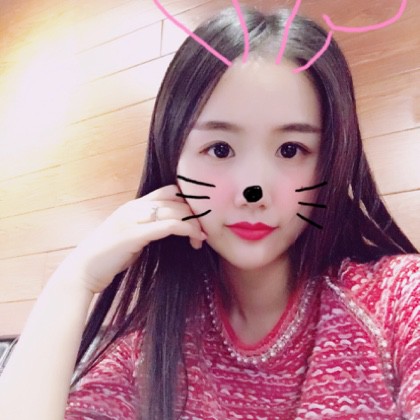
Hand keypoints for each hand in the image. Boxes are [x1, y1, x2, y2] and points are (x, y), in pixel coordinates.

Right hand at [58, 185, 206, 293]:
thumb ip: (148, 227)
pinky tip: (195, 237)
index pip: (168, 191)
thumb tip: (169, 227)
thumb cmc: (109, 256)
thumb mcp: (131, 235)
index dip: (187, 200)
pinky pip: (167, 225)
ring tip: (203, 236)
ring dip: (194, 222)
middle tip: (206, 229)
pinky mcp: (133, 235)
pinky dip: (186, 229)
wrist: (84, 270)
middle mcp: (134, 208)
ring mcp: (133, 219)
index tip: (200, 216)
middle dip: (195, 213)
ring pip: (174, 210)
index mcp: (134, 206)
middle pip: (175, 199)